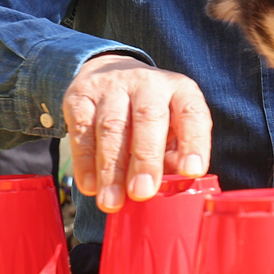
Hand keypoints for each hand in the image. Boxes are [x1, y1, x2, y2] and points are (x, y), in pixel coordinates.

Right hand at [63, 54, 212, 212]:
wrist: (110, 73)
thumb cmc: (149, 113)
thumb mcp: (171, 125)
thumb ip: (175, 154)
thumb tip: (173, 187)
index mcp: (180, 89)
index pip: (192, 113)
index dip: (194, 142)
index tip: (192, 172)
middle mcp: (148, 83)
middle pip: (148, 117)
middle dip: (145, 159)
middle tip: (142, 192)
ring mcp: (112, 86)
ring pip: (112, 126)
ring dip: (112, 169)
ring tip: (112, 200)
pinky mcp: (80, 96)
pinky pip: (82, 130)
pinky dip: (85, 162)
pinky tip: (90, 185)